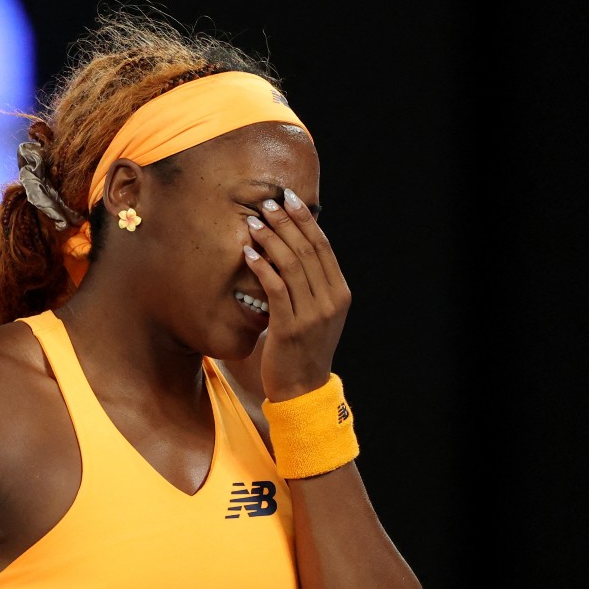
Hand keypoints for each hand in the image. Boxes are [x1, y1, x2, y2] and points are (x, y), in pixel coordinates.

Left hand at [243, 189, 350, 401]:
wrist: (302, 389)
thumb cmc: (303, 347)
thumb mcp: (318, 313)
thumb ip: (313, 285)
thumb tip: (295, 247)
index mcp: (340, 293)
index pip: (322, 247)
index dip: (305, 220)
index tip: (289, 199)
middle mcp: (330, 301)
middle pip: (307, 250)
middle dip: (286, 222)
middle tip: (267, 203)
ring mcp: (312, 315)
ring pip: (291, 265)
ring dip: (271, 239)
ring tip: (254, 222)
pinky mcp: (290, 327)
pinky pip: (275, 288)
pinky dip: (262, 267)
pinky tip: (248, 253)